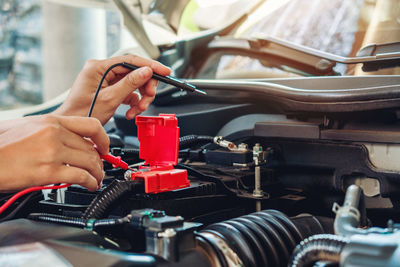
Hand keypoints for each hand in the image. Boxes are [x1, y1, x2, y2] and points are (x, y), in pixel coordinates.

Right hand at [0, 114, 108, 191]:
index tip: (106, 147)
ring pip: (90, 162)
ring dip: (98, 173)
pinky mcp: (48, 171)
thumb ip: (50, 129)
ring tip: (97, 180)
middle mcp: (54, 134)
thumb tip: (69, 138)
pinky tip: (90, 186)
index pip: (91, 125)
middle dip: (100, 162)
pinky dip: (90, 182)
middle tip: (100, 169)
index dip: (104, 138)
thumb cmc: (0, 144)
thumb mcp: (26, 126)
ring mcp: (52, 152)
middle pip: (91, 148)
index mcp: (51, 121)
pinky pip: (80, 176)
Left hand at [53, 55, 170, 124]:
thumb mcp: (110, 99)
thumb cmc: (82, 115)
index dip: (150, 65)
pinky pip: (128, 92)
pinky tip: (131, 111)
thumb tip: (146, 71)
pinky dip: (133, 102)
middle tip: (149, 97)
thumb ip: (129, 84)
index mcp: (98, 67)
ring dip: (140, 97)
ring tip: (138, 109)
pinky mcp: (108, 90)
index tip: (164, 71)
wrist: (74, 130)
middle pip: (134, 72)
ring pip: (133, 83)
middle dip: (145, 86)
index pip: (130, 60)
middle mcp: (101, 71)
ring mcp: (105, 81)